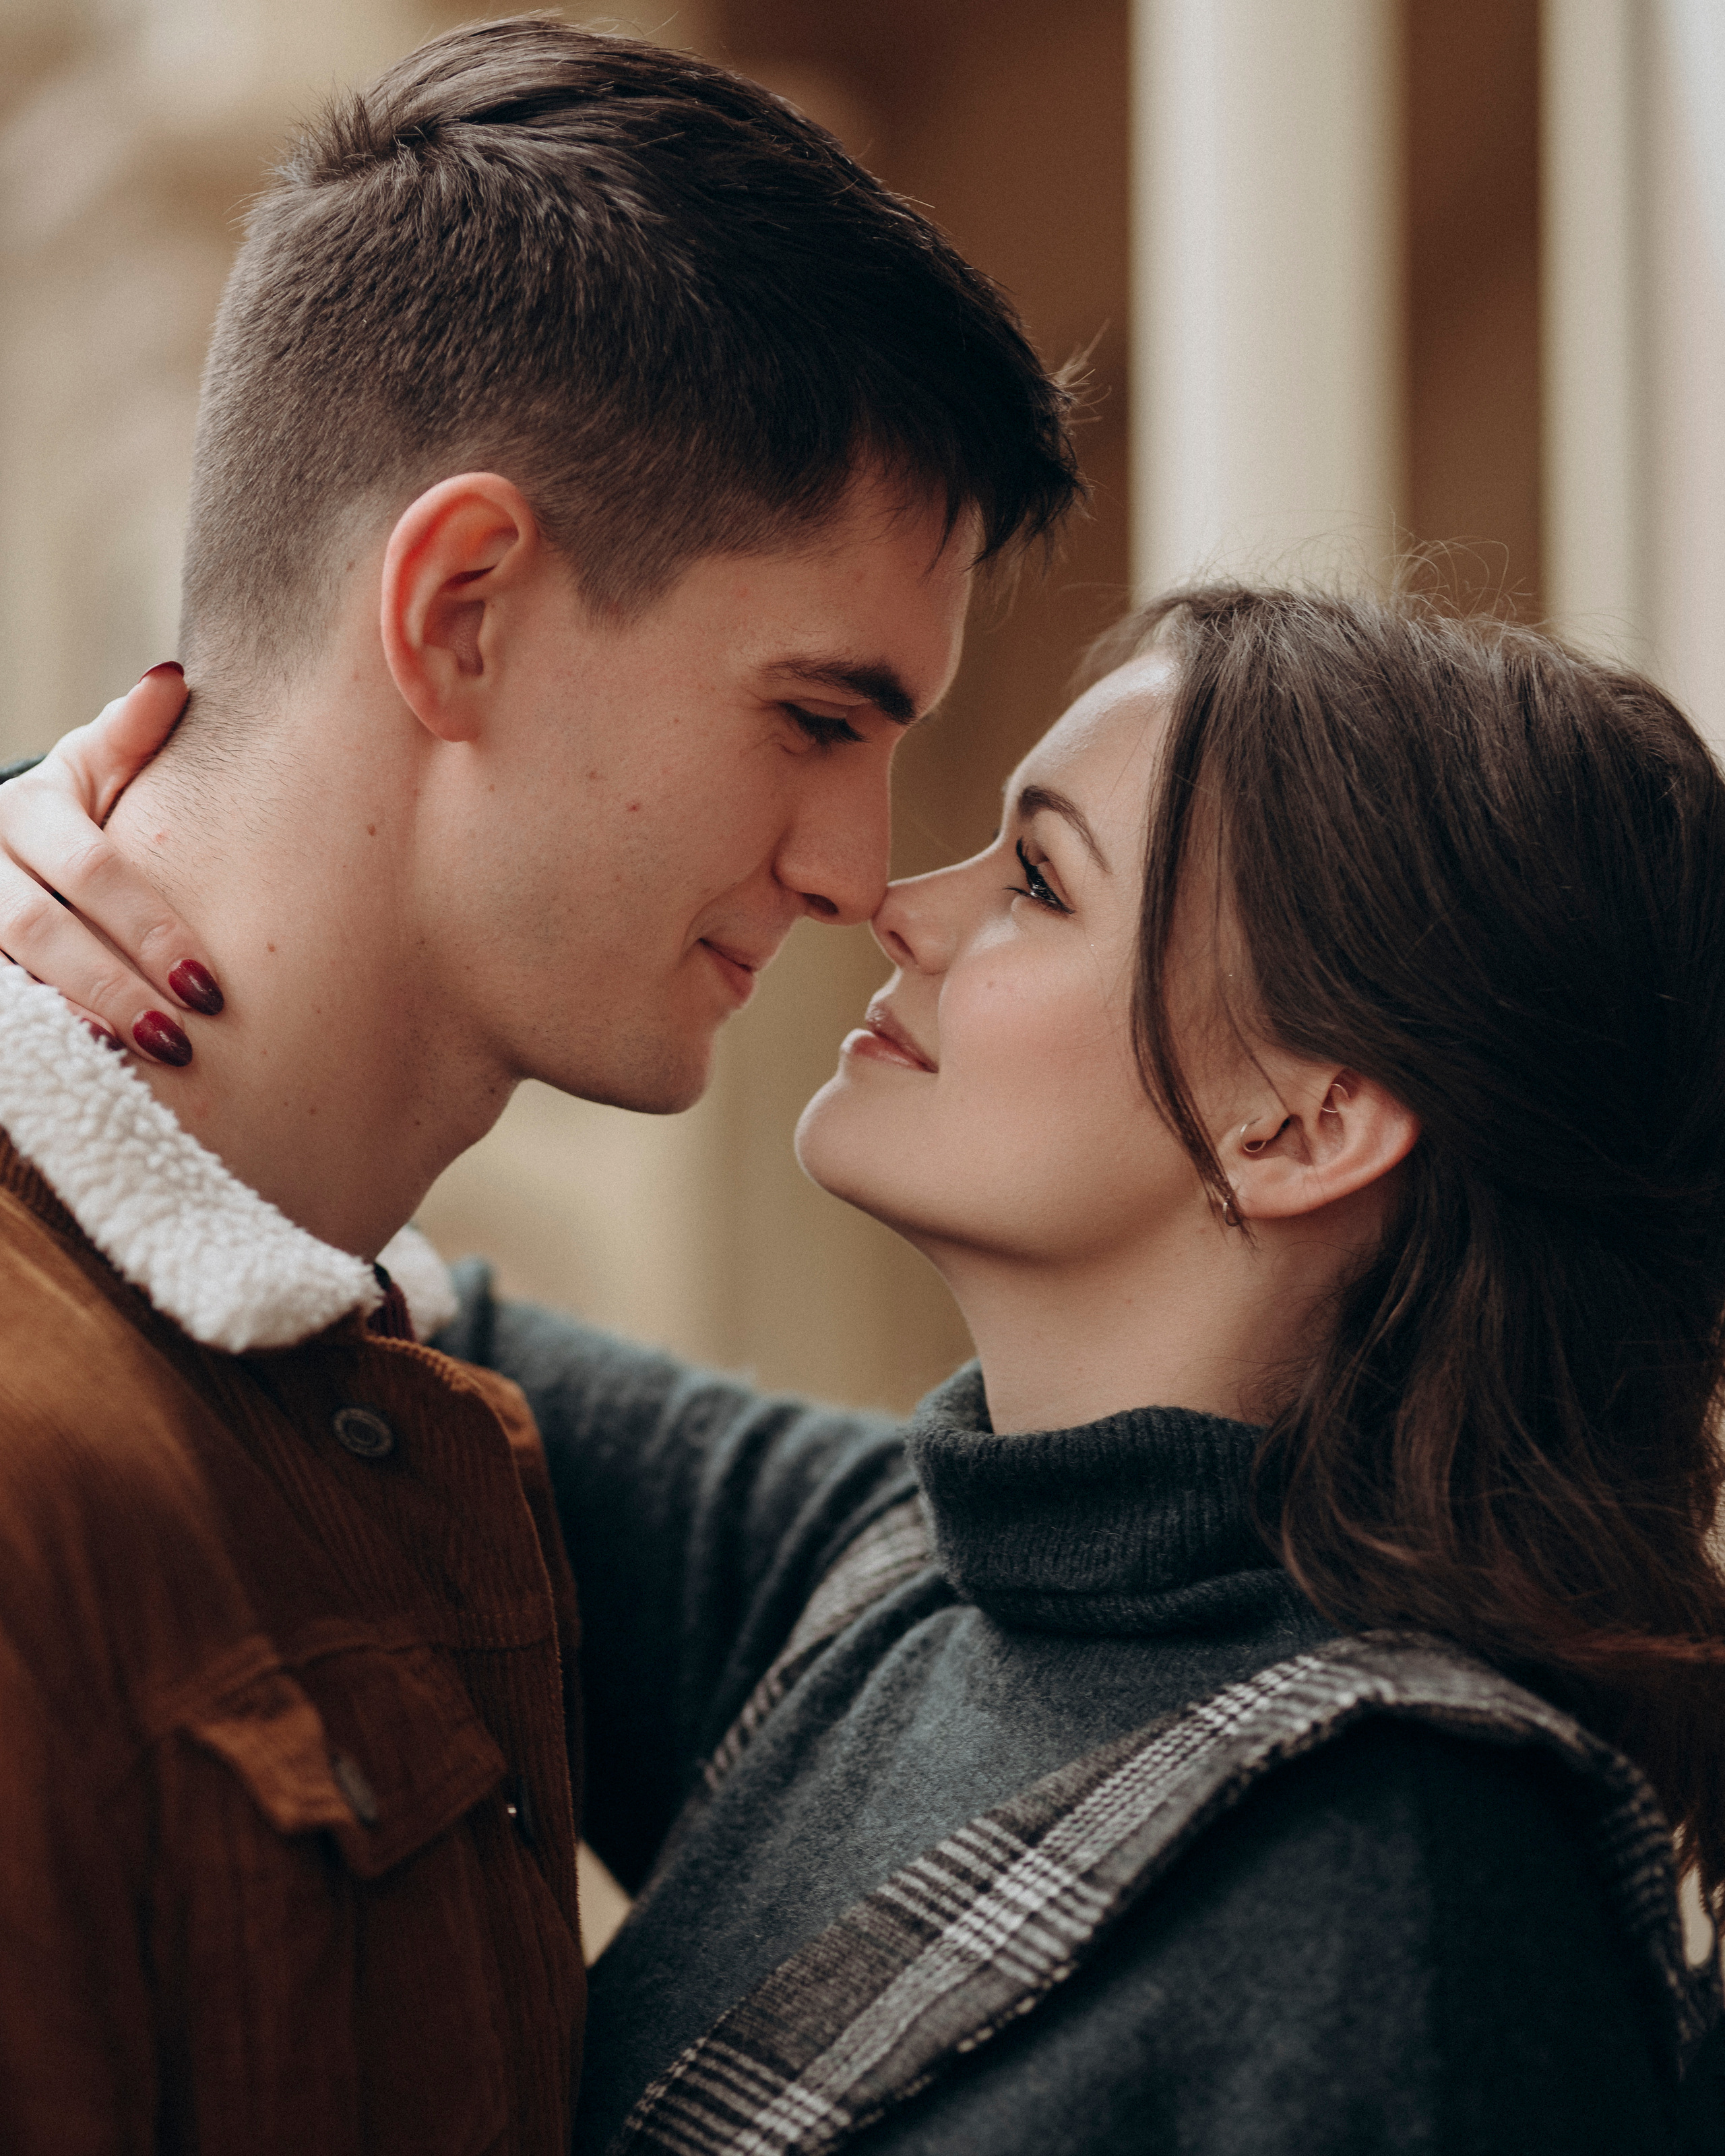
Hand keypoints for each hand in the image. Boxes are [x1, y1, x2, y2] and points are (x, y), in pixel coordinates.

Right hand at [0, 664, 223, 1064]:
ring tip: (138, 1059)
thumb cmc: (78, 809)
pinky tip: (81, 1061)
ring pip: (9, 971)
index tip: (210, 986)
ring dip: (74, 1019)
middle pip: (40, 931)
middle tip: (182, 1040)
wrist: (12, 843)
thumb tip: (173, 682)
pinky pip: (0, 1000)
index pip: (91, 873)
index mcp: (27, 808)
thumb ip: (132, 736)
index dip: (149, 931)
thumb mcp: (97, 767)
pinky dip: (36, 1031)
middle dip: (115, 989)